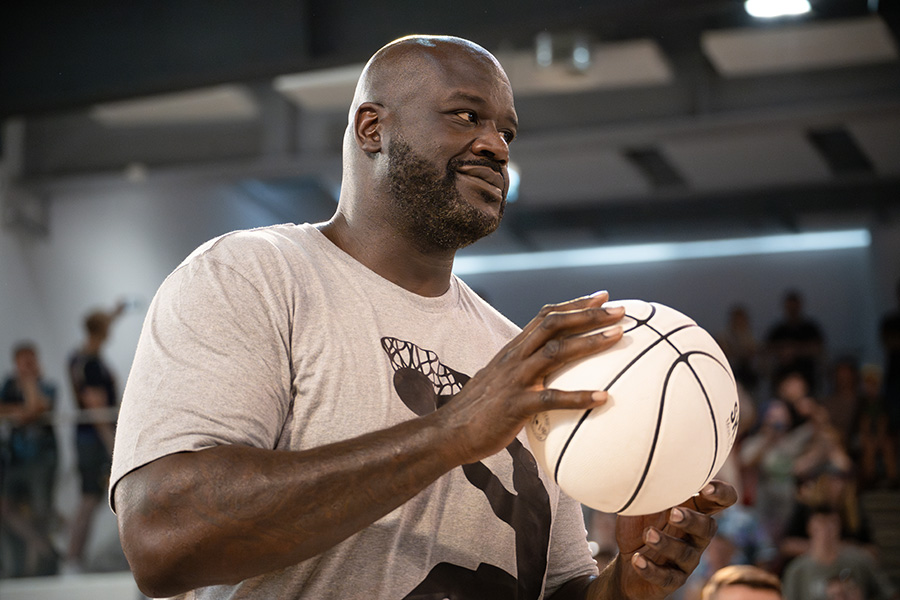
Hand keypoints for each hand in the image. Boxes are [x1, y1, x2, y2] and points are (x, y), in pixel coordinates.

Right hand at [439, 291, 624, 462]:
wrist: (449, 433)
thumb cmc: (478, 411)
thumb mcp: (500, 380)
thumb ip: (522, 371)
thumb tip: (548, 373)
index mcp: (512, 350)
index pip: (545, 317)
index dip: (574, 305)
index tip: (601, 297)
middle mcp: (514, 358)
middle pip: (554, 325)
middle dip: (588, 315)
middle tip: (620, 310)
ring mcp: (515, 380)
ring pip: (556, 352)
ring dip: (590, 342)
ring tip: (619, 336)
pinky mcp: (516, 406)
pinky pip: (552, 398)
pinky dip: (579, 397)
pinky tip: (604, 398)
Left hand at [610, 481, 737, 599]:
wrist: (626, 563)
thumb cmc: (641, 525)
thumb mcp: (643, 504)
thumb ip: (650, 489)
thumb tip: (645, 470)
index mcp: (693, 511)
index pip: (721, 501)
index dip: (722, 494)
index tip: (706, 488)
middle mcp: (695, 536)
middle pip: (708, 528)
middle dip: (692, 520)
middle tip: (673, 512)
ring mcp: (685, 560)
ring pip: (685, 553)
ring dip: (666, 543)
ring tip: (648, 535)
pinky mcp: (672, 580)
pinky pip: (667, 578)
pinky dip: (651, 569)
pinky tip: (637, 559)